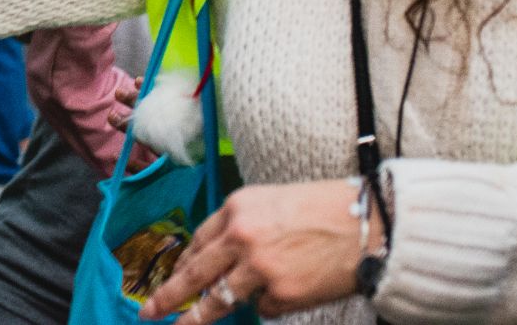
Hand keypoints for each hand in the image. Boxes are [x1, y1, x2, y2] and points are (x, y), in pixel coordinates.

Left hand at [142, 180, 369, 321]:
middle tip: (148, 310)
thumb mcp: (272, 203)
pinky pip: (264, 308)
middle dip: (167, 296)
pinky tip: (293, 289)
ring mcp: (258, 269)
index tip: (172, 276)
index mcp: (236, 208)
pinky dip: (272, 304)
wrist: (368, 224)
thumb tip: (216, 259)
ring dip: (198, 317)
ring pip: (219, 300)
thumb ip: (241, 228)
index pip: (198, 241)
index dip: (183, 262)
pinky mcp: (279, 294)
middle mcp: (240, 237)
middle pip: (194, 274)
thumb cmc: (325, 209)